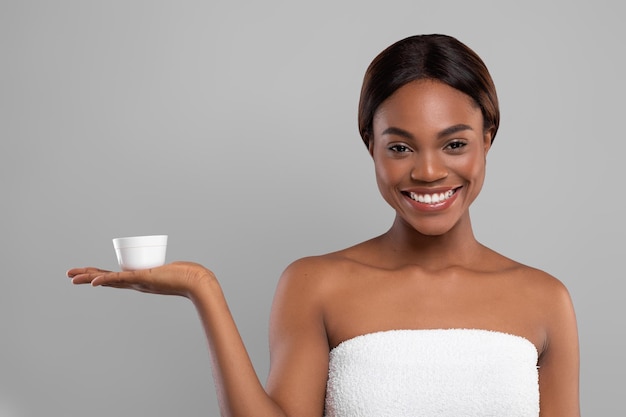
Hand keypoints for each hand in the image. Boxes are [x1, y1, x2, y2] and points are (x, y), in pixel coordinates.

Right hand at [67, 261, 214, 297]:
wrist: (198, 283)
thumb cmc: (190, 276)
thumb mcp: (174, 270)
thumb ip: (172, 268)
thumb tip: (174, 268)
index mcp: (141, 280)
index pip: (116, 277)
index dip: (100, 276)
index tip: (87, 275)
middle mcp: (137, 283)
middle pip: (107, 279)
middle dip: (87, 276)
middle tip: (69, 276)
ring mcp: (139, 281)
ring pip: (109, 279)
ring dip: (90, 277)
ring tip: (73, 277)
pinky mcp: (145, 277)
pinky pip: (122, 278)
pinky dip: (107, 280)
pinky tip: (94, 282)